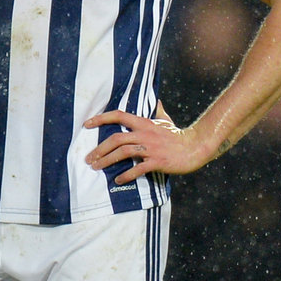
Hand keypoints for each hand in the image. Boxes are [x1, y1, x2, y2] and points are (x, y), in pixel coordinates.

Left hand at [83, 101, 214, 184]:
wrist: (194, 147)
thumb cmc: (178, 134)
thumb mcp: (165, 119)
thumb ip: (158, 110)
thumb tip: (156, 101)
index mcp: (143, 123)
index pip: (118, 115)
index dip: (101, 118)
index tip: (86, 124)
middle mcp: (144, 133)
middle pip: (116, 138)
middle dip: (99, 148)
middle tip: (88, 158)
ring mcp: (150, 148)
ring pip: (123, 152)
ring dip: (107, 160)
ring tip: (96, 167)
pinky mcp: (157, 161)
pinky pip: (138, 169)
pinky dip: (126, 175)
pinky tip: (118, 180)